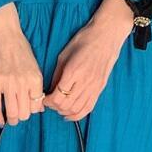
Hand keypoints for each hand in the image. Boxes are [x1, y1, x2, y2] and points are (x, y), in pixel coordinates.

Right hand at [0, 2, 43, 127]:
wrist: (3, 33)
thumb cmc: (20, 48)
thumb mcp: (34, 66)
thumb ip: (36, 87)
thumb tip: (38, 107)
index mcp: (35, 79)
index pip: (36, 106)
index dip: (33, 111)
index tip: (28, 109)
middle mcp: (22, 83)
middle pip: (25, 112)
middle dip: (22, 117)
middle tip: (19, 114)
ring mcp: (7, 83)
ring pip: (12, 112)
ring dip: (11, 119)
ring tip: (10, 119)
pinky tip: (0, 121)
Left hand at [44, 0, 133, 120]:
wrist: (107, 36)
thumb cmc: (84, 41)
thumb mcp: (65, 55)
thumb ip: (57, 74)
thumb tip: (50, 90)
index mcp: (73, 71)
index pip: (57, 96)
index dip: (47, 101)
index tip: (44, 98)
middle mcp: (84, 82)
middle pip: (66, 105)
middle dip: (54, 107)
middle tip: (49, 102)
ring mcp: (94, 86)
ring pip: (77, 109)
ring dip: (64, 112)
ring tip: (58, 107)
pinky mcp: (100, 88)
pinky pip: (89, 108)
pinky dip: (77, 114)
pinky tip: (69, 114)